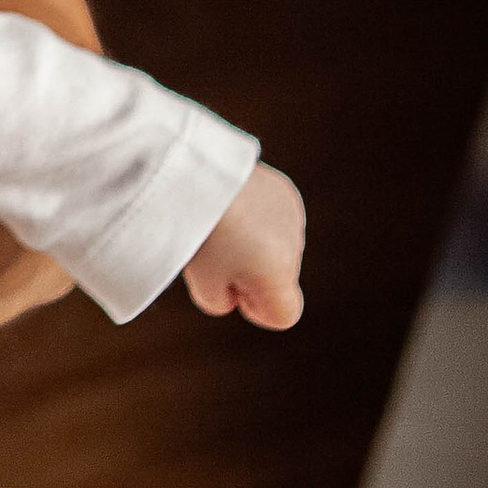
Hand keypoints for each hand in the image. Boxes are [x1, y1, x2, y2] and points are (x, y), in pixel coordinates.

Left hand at [184, 161, 306, 329]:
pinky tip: (231, 205)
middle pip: (278, 279)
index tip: (229, 289)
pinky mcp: (285, 192)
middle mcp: (294, 246)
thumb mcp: (201, 283)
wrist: (193, 172)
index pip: (284, 315)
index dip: (255, 309)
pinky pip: (274, 220)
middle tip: (214, 251)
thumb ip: (222, 300)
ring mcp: (292, 217)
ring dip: (253, 244)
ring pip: (277, 248)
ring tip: (220, 224)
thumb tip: (233, 292)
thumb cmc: (195, 233)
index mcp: (278, 274)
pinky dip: (255, 219)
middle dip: (251, 274)